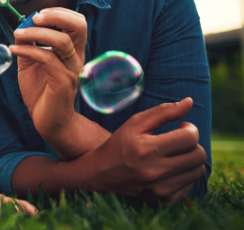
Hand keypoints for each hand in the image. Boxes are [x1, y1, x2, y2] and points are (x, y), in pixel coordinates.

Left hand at [0, 186, 37, 214]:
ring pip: (16, 201)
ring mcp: (2, 197)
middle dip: (19, 206)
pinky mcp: (5, 200)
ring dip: (26, 207)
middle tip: (30, 213)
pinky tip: (34, 213)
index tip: (5, 212)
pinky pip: (17, 203)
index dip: (0, 205)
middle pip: (10, 200)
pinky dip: (26, 207)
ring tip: (36, 214)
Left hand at [9, 8, 86, 145]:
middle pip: (79, 26)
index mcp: (72, 50)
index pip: (76, 22)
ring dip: (37, 33)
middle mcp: (76, 57)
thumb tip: (20, 26)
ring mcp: (71, 69)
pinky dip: (28, 50)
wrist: (47, 120)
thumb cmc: (40, 91)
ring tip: (18, 34)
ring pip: (63, 41)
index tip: (38, 15)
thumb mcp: (30, 63)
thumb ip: (28, 44)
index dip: (59, 13)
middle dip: (57, 16)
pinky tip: (13, 50)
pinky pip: (47, 59)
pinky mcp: (63, 82)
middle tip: (35, 18)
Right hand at [87, 98, 206, 203]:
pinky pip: (190, 186)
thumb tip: (189, 102)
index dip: (190, 129)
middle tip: (180, 140)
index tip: (182, 127)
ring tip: (175, 153)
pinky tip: (171, 168)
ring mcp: (160, 188)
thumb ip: (163, 111)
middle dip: (193, 144)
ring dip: (191, 159)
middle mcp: (155, 171)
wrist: (101, 173)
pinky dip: (185, 175)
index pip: (189, 138)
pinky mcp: (163, 199)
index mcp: (148, 149)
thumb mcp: (136, 123)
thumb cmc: (119, 143)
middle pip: (198, 156)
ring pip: (197, 171)